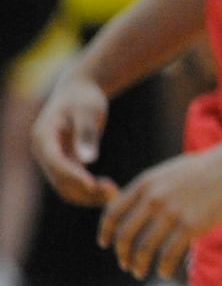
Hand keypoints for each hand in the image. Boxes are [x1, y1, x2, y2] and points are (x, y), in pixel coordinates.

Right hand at [30, 70, 119, 206]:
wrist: (78, 90)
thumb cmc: (84, 97)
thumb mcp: (88, 110)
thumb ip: (86, 133)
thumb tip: (88, 160)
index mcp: (43, 137)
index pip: (55, 162)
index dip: (73, 175)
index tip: (93, 185)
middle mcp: (42, 151)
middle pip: (59, 180)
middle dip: (84, 190)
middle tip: (113, 193)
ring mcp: (50, 158)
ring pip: (65, 186)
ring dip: (87, 194)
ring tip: (114, 193)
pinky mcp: (61, 162)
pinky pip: (72, 182)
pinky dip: (88, 189)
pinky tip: (109, 188)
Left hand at [98, 142, 221, 280]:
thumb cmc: (208, 167)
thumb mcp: (171, 171)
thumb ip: (150, 188)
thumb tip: (133, 207)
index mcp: (146, 183)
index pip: (112, 212)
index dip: (106, 232)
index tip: (106, 244)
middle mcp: (154, 198)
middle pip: (125, 236)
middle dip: (122, 254)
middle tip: (127, 264)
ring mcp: (172, 213)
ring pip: (144, 249)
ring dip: (139, 265)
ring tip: (141, 272)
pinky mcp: (191, 226)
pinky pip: (168, 256)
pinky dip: (163, 268)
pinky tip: (165, 272)